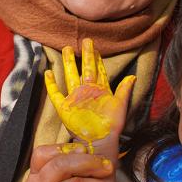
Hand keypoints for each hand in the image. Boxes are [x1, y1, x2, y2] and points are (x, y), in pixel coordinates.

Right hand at [45, 38, 135, 156]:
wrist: (101, 141)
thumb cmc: (112, 125)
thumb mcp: (121, 105)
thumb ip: (125, 90)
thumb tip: (133, 76)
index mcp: (100, 90)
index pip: (98, 70)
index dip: (97, 59)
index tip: (95, 46)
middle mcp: (87, 91)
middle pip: (84, 69)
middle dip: (84, 55)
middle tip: (84, 40)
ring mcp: (75, 98)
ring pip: (71, 76)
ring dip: (68, 63)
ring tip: (66, 49)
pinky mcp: (65, 108)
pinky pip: (56, 94)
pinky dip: (51, 84)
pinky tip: (48, 73)